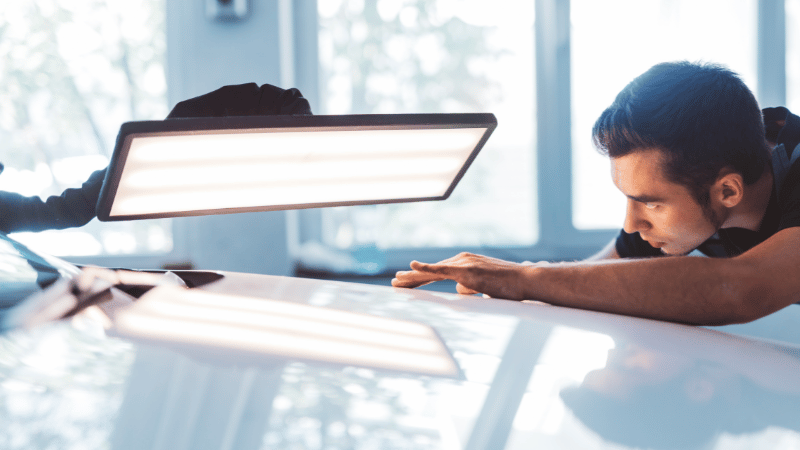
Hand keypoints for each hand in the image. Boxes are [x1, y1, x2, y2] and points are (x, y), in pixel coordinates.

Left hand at [391, 252, 536, 299]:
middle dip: (411, 278)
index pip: (437, 272)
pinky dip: (426, 269)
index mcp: (464, 263)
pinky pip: (441, 270)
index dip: (420, 279)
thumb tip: (457, 291)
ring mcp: (463, 264)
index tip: (404, 282)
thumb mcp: (484, 288)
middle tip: (394, 283)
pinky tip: (412, 267)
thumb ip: (469, 288)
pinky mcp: (466, 270)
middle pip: (431, 272)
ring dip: (412, 278)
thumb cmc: (509, 287)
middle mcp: (461, 260)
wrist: (525, 281)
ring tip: (395, 282)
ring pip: (432, 272)